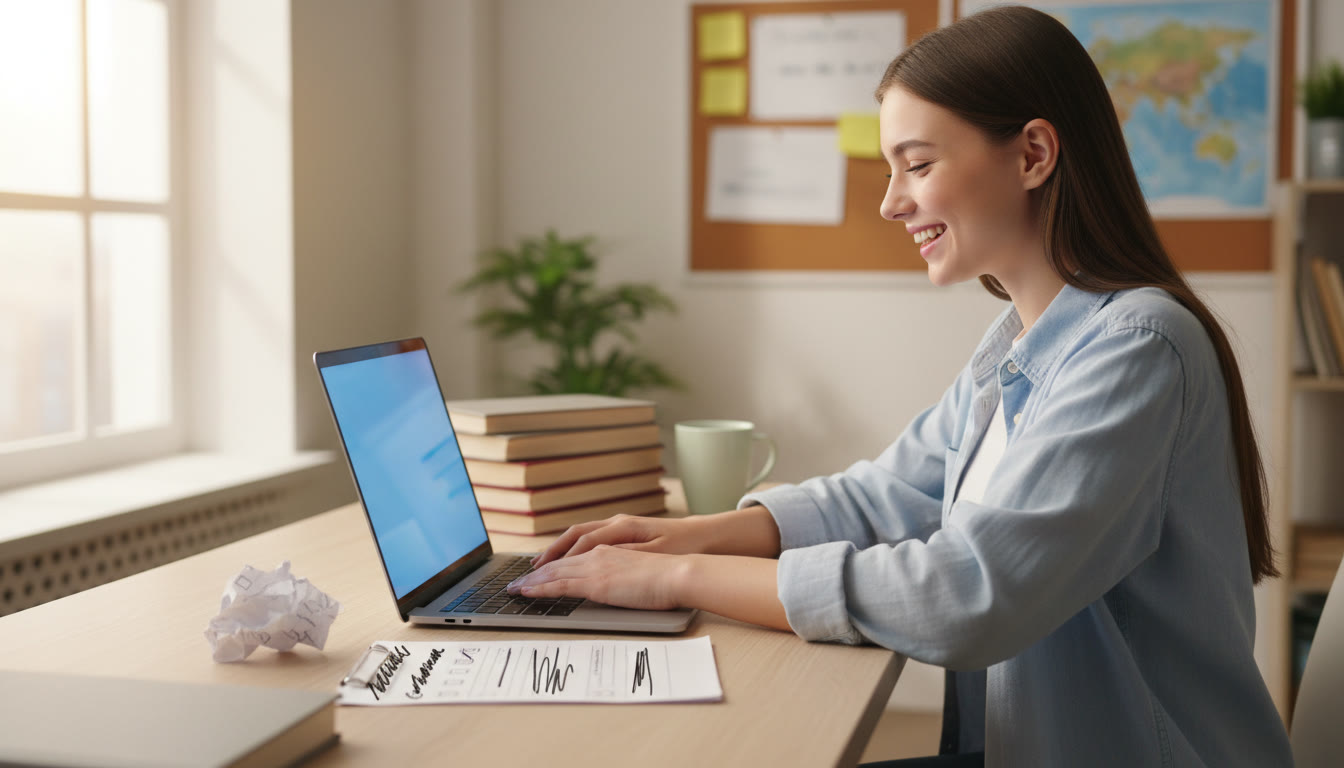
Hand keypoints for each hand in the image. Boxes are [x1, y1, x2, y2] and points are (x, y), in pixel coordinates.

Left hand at [507, 546, 688, 610]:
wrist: (679, 573)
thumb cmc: (668, 575)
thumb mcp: (640, 570)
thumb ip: (623, 573)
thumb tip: (614, 585)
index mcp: (609, 550)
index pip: (574, 556)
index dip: (553, 564)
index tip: (539, 572)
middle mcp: (598, 554)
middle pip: (558, 561)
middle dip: (535, 572)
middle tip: (518, 581)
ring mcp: (595, 567)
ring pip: (554, 571)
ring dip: (532, 580)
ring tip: (515, 588)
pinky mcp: (595, 582)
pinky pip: (560, 584)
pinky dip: (540, 587)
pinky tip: (528, 592)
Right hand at [531, 514, 710, 568]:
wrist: (703, 540)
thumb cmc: (682, 548)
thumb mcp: (654, 556)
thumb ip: (622, 558)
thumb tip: (593, 560)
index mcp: (622, 529)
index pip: (579, 546)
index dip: (555, 565)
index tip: (535, 580)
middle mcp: (616, 525)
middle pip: (574, 539)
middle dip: (549, 557)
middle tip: (527, 575)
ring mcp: (619, 529)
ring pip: (579, 538)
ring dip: (558, 552)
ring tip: (540, 567)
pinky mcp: (623, 535)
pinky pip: (590, 540)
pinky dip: (573, 550)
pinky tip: (567, 559)